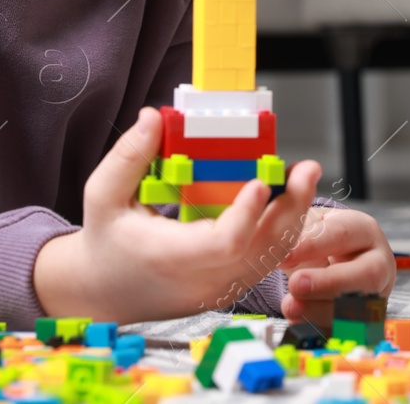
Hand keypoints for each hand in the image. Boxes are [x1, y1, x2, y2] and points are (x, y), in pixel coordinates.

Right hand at [33, 107, 321, 322]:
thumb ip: (129, 156)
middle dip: (290, 209)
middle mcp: (200, 279)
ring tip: (303, 177)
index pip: (222, 245)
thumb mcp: (102, 194)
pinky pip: (263, 261)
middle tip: (306, 170)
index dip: (246, 215)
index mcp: (168, 257)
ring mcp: (218, 289)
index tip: (259, 182)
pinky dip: (280, 230)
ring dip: (292, 217)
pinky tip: (287, 197)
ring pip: (269, 258)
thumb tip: (153, 117)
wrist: (103, 293)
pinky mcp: (228, 288)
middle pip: (260, 252)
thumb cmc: (105, 240)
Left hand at [277, 205, 395, 329]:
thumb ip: (297, 231)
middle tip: (296, 284)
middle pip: (368, 275)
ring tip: (290, 305)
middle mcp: (378, 265)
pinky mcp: (363, 324)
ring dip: (319, 311)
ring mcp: (374, 297)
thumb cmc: (322, 241)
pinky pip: (345, 332)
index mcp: (364, 231)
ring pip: (358, 310)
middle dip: (329, 283)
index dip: (312, 246)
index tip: (284, 255)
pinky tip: (297, 320)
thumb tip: (282, 249)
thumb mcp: (310, 225)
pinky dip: (318, 329)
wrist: (331, 264)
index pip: (343, 234)